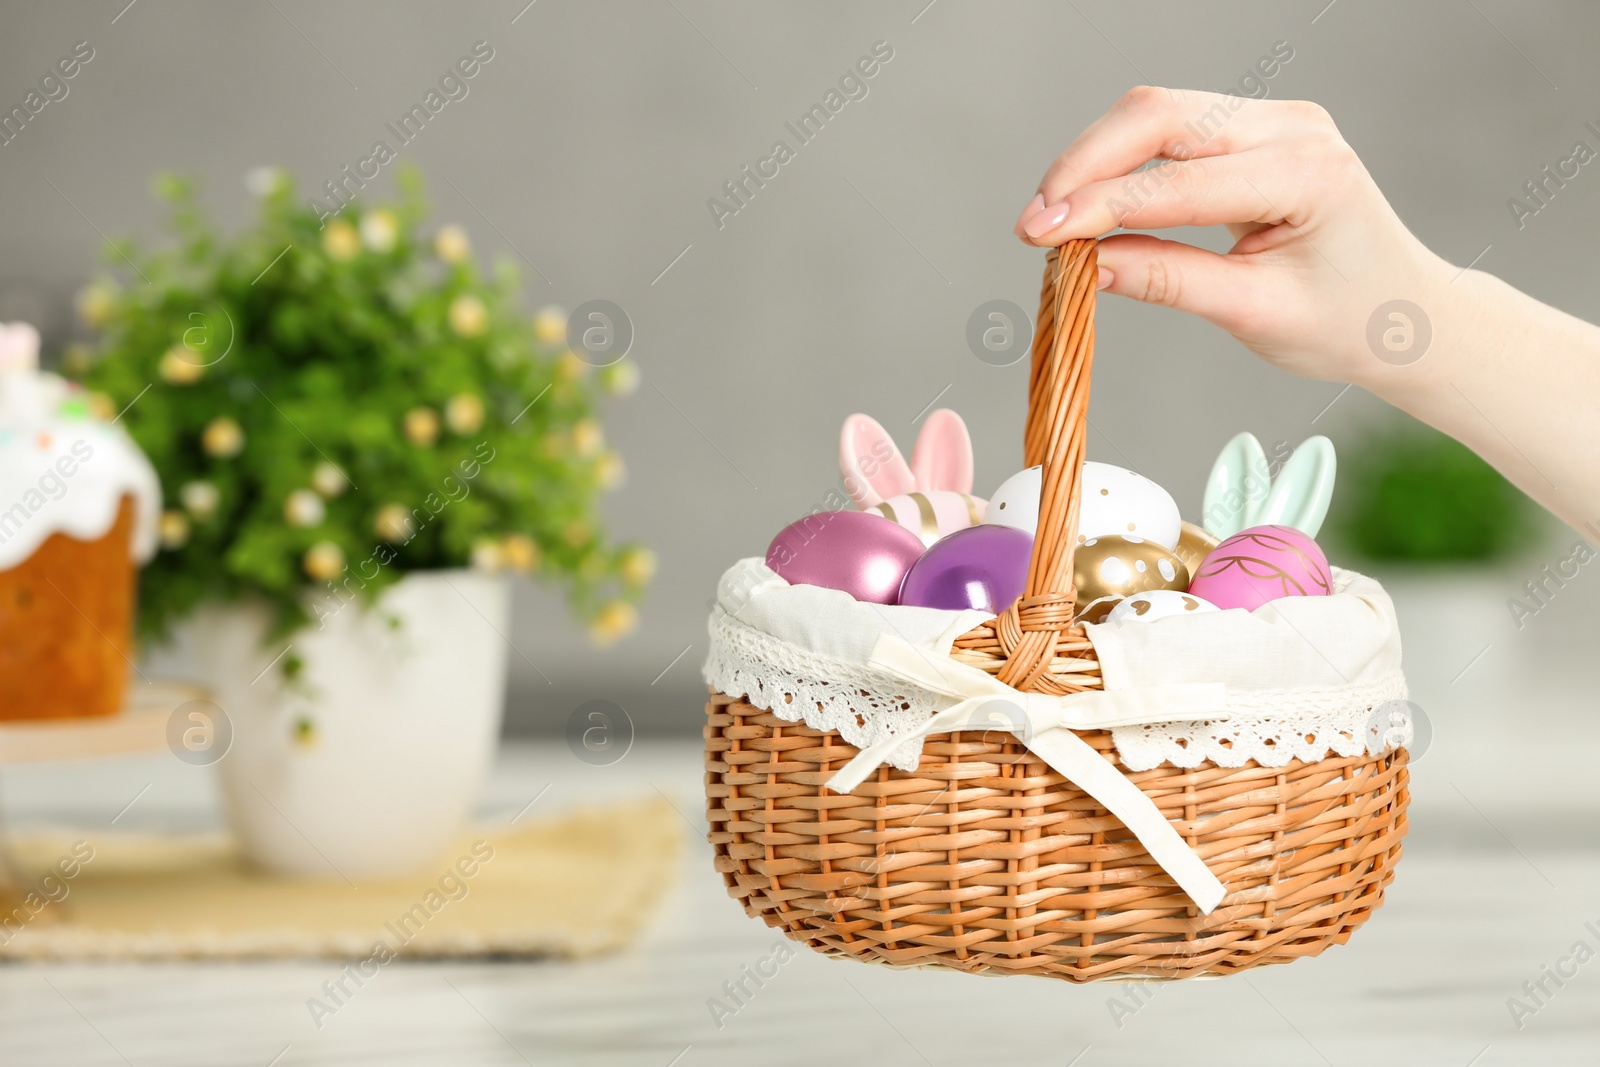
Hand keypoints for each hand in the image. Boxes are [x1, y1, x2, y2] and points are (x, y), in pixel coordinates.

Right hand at [1013, 86, 1453, 386]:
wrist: (1405, 312)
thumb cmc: (1346, 322)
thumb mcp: (1253, 313)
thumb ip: (1168, 281)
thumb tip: (1087, 266)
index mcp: (1307, 174)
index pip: (1176, 182)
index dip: (1098, 207)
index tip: (1039, 236)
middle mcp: (1294, 127)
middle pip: (1159, 115)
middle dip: (1084, 166)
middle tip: (1033, 224)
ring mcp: (1276, 119)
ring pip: (1157, 112)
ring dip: (1096, 160)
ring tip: (1054, 219)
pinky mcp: (1256, 128)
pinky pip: (1172, 128)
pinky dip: (1122, 162)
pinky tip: (1091, 203)